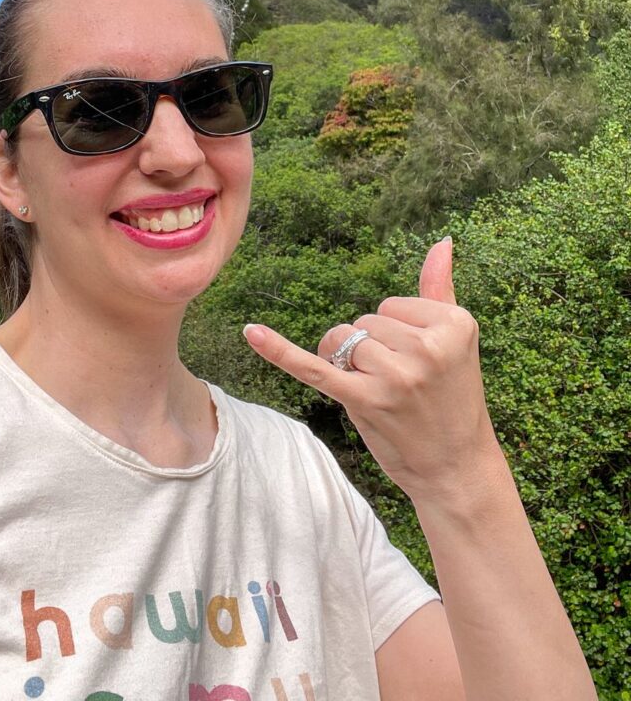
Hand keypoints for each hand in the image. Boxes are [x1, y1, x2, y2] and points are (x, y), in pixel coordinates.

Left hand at [243, 237, 501, 507]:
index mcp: (455, 323)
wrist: (456, 467)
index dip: (394, 334)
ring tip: (386, 394)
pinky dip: (278, 351)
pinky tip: (251, 332)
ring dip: (349, 364)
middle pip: (364, 322)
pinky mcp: (366, 400)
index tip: (422, 365)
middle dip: (371, 349)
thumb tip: (441, 240)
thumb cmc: (452, 400)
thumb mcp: (456, 342)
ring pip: (342, 341)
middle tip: (405, 386)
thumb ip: (441, 288)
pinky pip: (314, 368)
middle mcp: (428, 347)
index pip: (390, 305)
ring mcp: (396, 375)